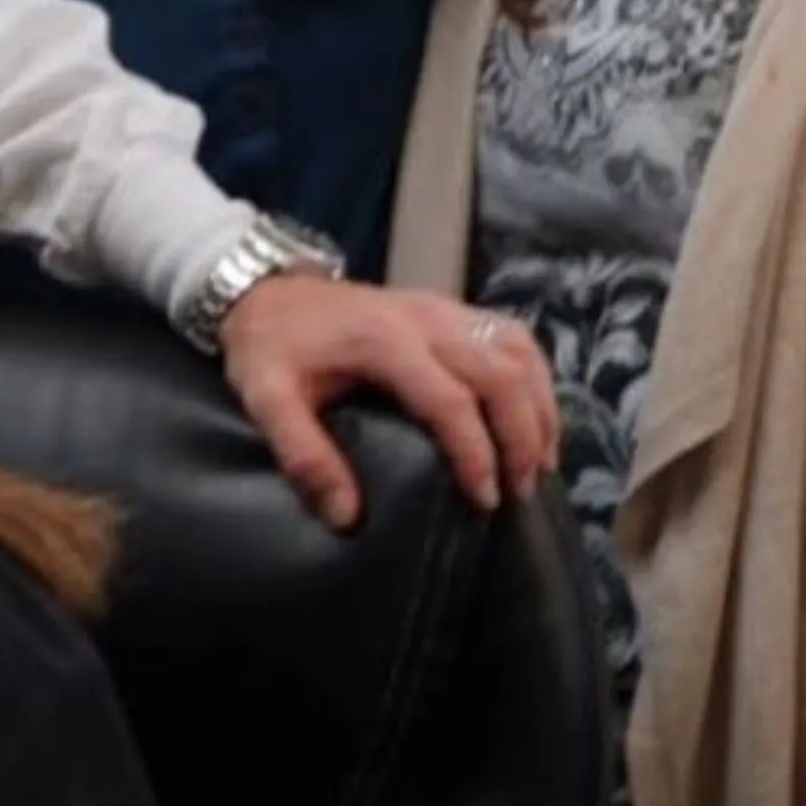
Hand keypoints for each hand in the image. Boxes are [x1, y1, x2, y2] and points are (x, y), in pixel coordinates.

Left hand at [214, 275, 558, 530]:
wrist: (265, 288)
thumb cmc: (269, 347)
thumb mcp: (268, 401)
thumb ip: (304, 457)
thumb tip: (346, 517)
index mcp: (385, 340)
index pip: (450, 399)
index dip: (476, 452)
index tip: (485, 498)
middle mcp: (426, 318)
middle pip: (500, 373)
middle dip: (521, 436)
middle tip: (519, 490)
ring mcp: (443, 307)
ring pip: (517, 350)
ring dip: (539, 406)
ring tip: (539, 462)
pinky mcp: (450, 307)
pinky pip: (512, 334)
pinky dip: (535, 376)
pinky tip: (536, 415)